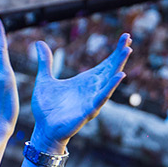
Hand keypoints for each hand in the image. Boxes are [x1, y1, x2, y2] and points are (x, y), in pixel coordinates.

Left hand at [28, 36, 132, 153]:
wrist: (43, 129)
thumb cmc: (47, 108)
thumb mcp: (44, 80)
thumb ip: (45, 62)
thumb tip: (39, 43)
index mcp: (85, 81)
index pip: (104, 63)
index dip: (115, 51)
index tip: (125, 37)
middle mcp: (92, 89)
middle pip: (110, 68)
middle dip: (119, 54)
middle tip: (128, 38)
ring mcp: (92, 100)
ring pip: (109, 81)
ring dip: (118, 65)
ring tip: (127, 50)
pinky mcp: (88, 111)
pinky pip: (102, 97)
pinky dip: (110, 86)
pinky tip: (120, 75)